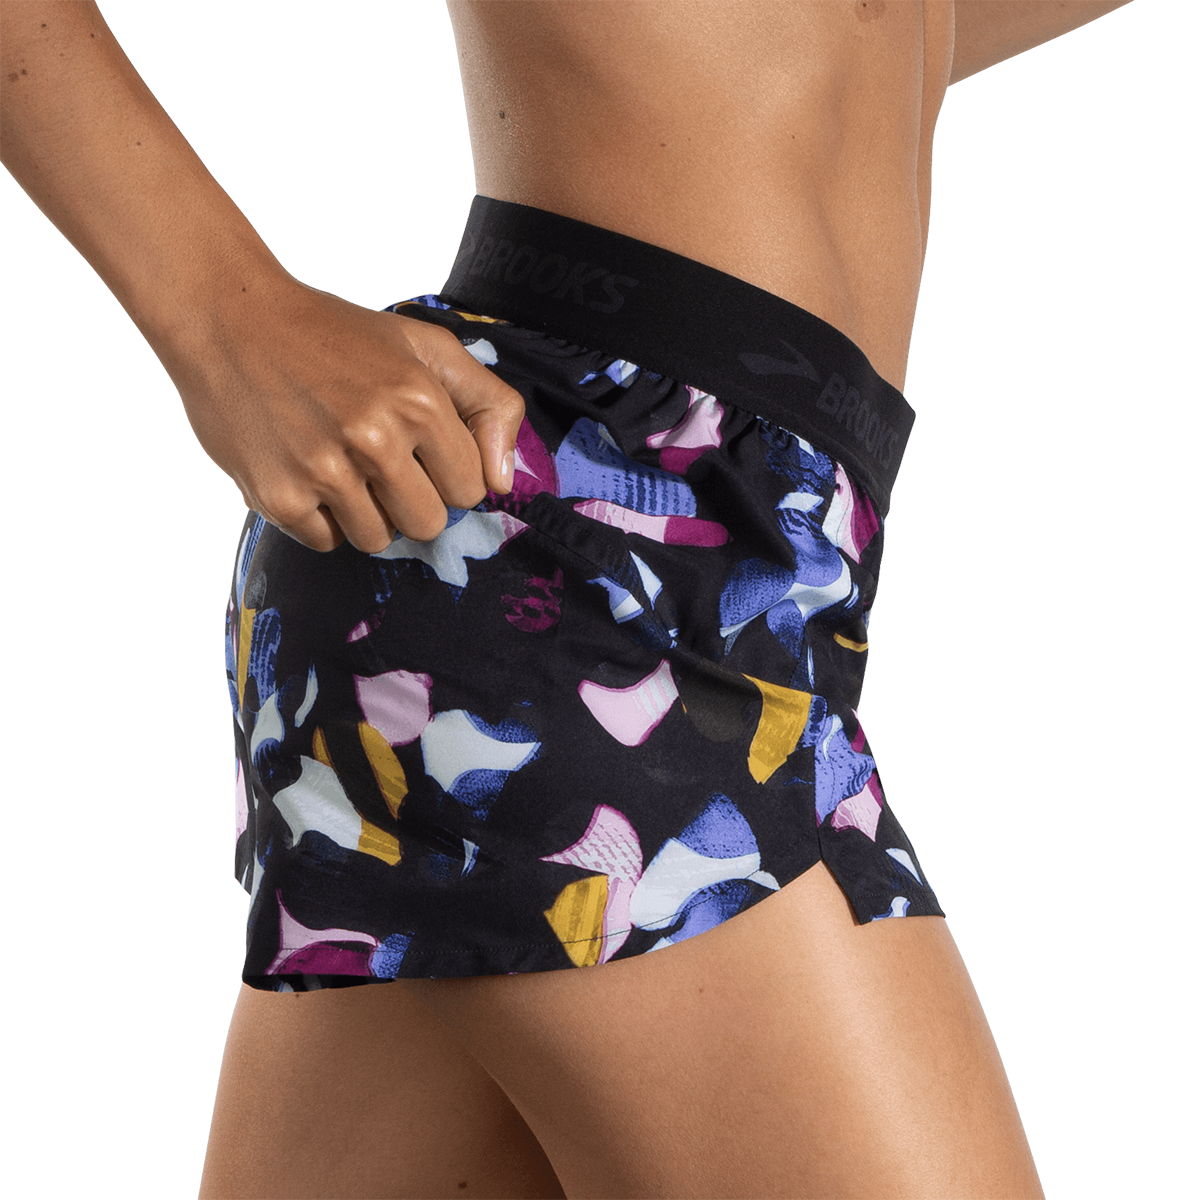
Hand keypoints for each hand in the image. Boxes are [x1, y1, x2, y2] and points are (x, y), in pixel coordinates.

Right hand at [163, 277, 523, 551]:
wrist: (230, 319)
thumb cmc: (336, 335)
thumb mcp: (425, 346)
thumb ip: (488, 404)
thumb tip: (505, 482)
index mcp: (417, 399)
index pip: (470, 489)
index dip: (448, 472)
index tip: (420, 449)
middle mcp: (373, 438)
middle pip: (428, 524)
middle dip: (412, 499)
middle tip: (379, 461)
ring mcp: (322, 471)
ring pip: (378, 539)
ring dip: (367, 512)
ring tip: (341, 463)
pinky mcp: (278, 497)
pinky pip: (327, 542)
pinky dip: (320, 517)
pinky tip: (305, 470)